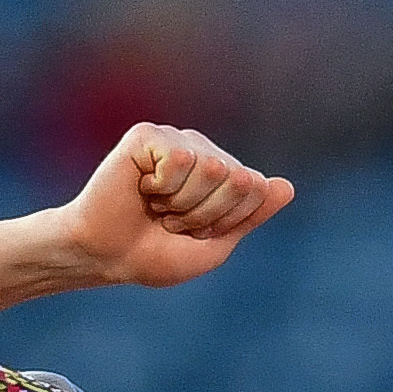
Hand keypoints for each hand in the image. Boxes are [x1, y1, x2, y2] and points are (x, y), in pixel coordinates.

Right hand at [51, 124, 293, 288]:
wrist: (106, 256)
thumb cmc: (155, 254)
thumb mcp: (215, 245)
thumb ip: (251, 215)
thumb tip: (286, 186)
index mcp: (223, 174)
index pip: (257, 188)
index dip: (227, 221)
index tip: (195, 232)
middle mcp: (202, 150)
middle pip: (238, 178)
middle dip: (207, 213)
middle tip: (173, 220)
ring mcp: (175, 139)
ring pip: (212, 167)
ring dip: (183, 203)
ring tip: (157, 207)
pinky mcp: (147, 135)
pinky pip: (179, 158)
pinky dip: (162, 186)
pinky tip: (142, 188)